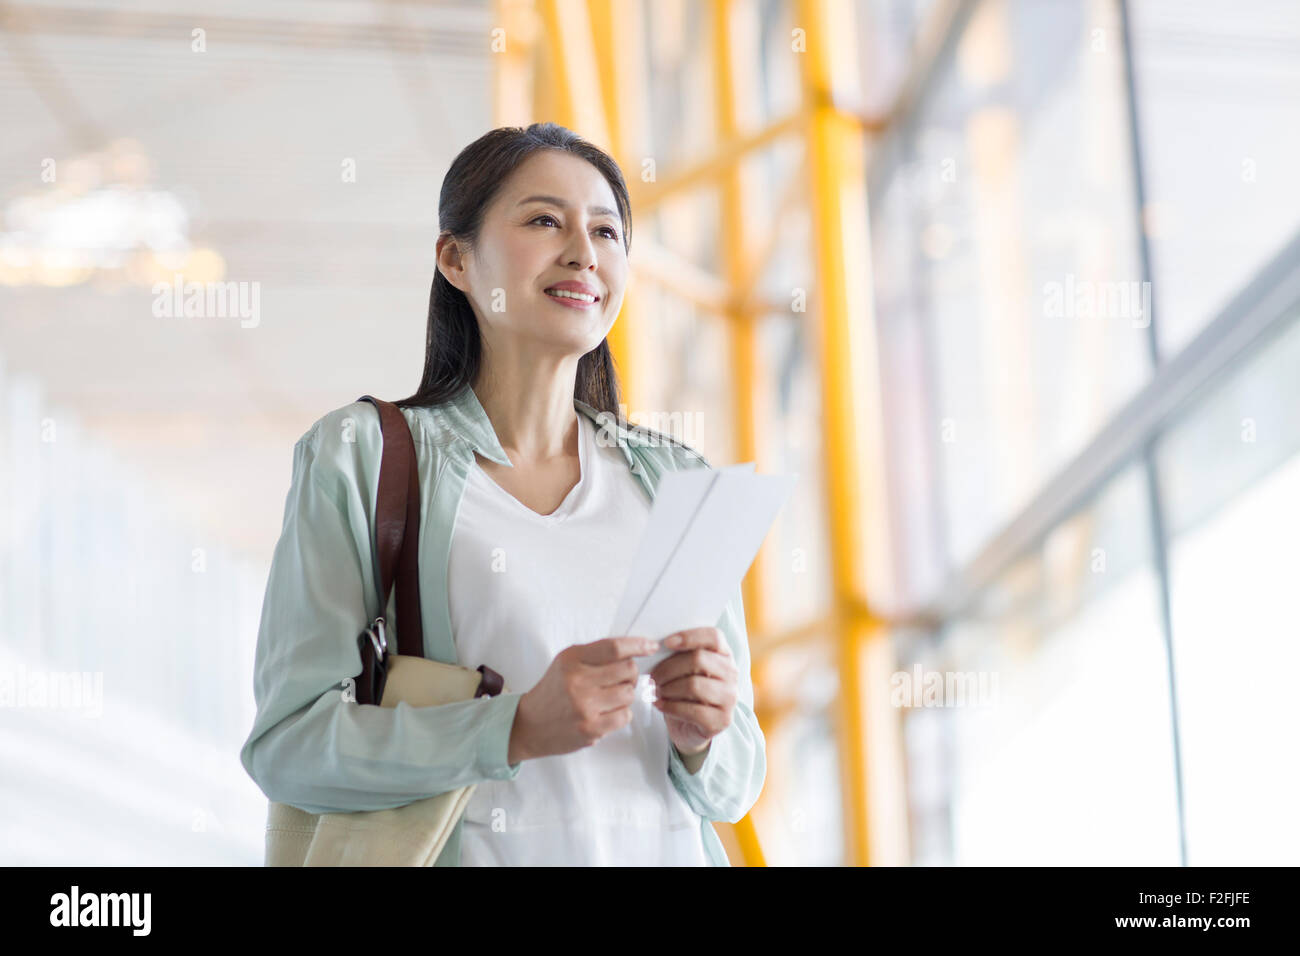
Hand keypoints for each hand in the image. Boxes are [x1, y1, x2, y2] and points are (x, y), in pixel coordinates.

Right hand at [509, 636, 657, 762]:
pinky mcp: (590, 728)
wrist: (529, 724)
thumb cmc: (554, 690)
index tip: (651, 646)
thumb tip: (633, 650)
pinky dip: (621, 714)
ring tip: (610, 698)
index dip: (637, 645)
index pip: (614, 647)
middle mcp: (577, 680)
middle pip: (627, 670)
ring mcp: (584, 706)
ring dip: (626, 695)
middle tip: (622, 679)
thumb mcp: (567, 663)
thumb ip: (595, 655)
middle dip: (631, 674)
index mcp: (572, 659)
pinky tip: (607, 713)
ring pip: (629, 694)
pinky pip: (625, 716)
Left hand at [649, 626, 737, 757]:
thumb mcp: (683, 670)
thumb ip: (678, 655)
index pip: (714, 636)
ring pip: (694, 685)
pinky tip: (659, 704)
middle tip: (653, 676)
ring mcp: (729, 698)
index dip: (690, 636)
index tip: (666, 642)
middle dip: (669, 667)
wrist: (690, 727)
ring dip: (668, 688)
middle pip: (699, 659)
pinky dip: (670, 706)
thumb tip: (655, 645)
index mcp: (724, 654)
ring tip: (655, 691)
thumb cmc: (684, 692)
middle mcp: (731, 674)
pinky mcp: (722, 720)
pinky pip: (692, 710)